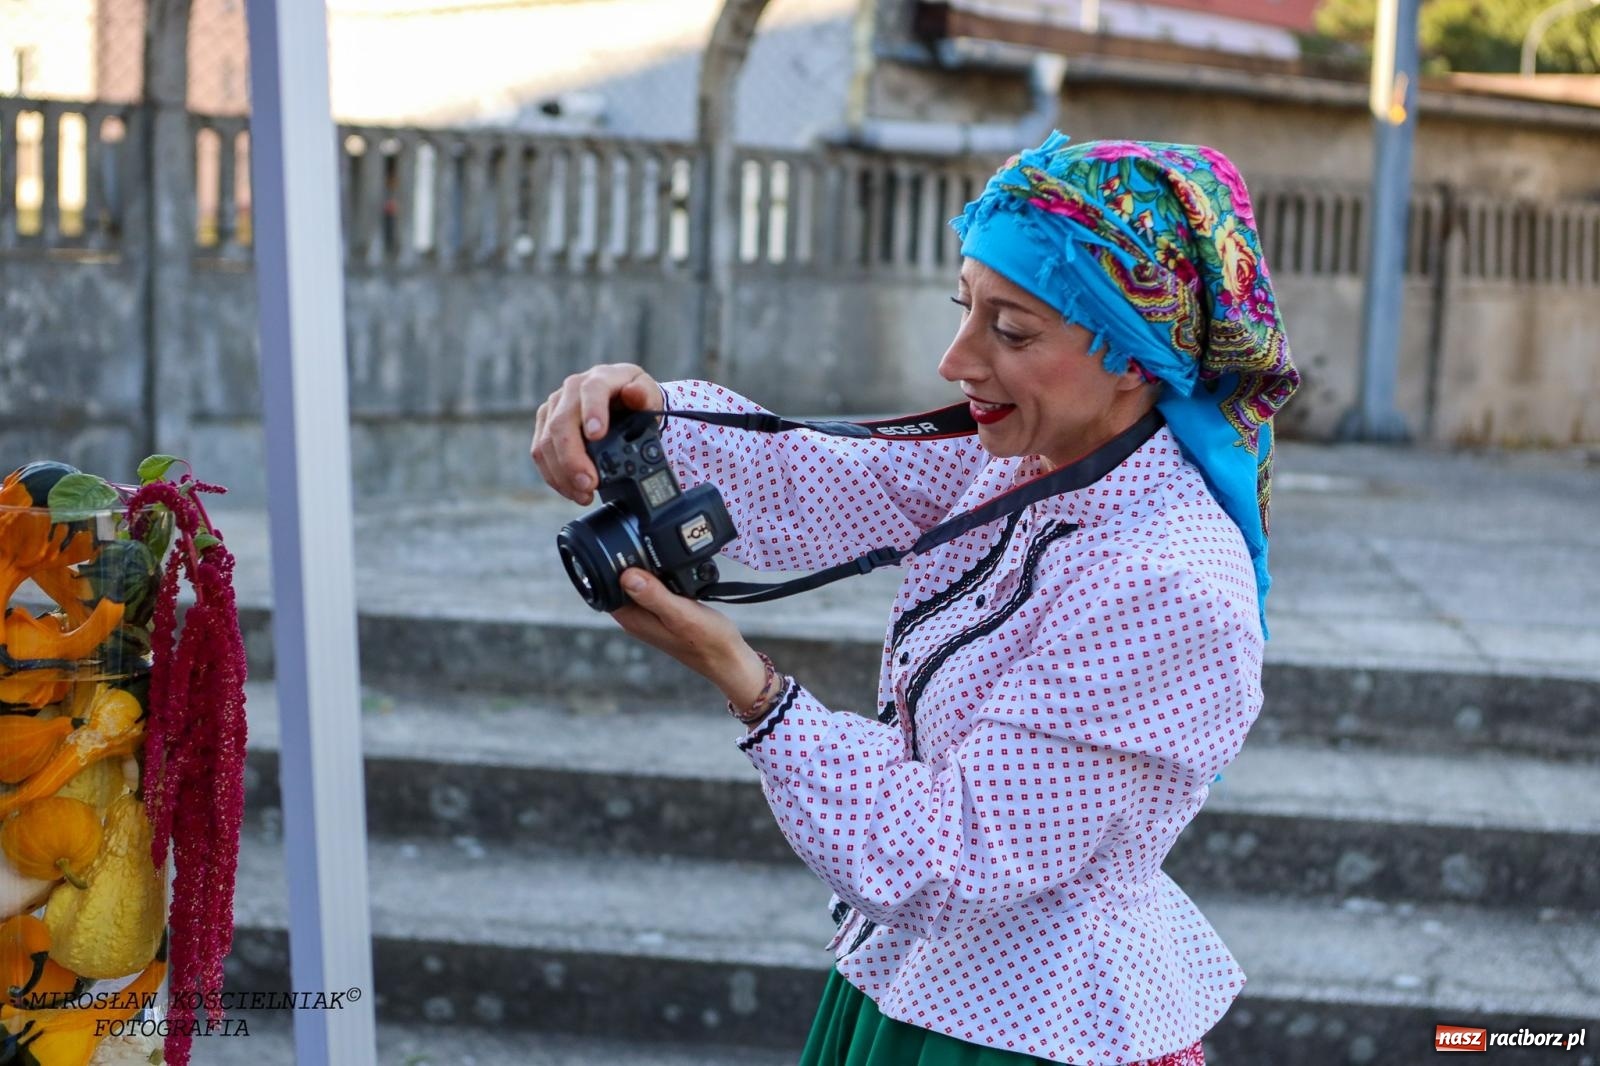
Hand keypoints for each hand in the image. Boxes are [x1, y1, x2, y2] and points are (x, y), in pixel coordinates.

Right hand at [531, 363, 662, 504]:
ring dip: (562, 474)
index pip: (592, 390)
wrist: (622, 404)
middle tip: (589, 484)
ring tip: (584, 494)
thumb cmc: (636, 400)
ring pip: (546, 442)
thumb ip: (646, 395)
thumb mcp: (649, 396)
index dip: (592, 412)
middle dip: (573, 459)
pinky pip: (540, 452)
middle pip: (562, 423)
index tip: (597, 436)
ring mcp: (555, 406)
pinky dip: (555, 476)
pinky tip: (571, 489)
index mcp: (600, 378)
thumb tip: (634, 393)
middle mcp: (572, 389)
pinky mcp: (545, 424)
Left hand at [612, 568, 768, 709]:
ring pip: (640, 583)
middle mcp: (636, 617)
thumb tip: (626, 575)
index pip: (608, 583)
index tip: (635, 549)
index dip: (616, 563)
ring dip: (651, 570)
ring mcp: (649, 616)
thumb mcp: (681, 614)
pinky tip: (677, 575)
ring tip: (669, 565)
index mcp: (632, 618)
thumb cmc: (708, 641)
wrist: (729, 659)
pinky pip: (656, 589)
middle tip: (656, 554)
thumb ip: (654, 595)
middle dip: (634, 563)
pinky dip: (664, 579)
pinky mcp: (663, 613)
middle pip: (621, 581)